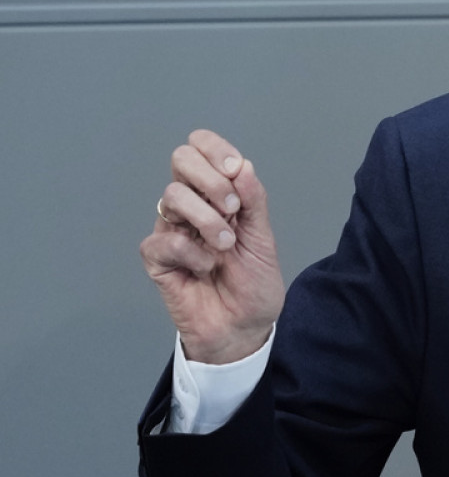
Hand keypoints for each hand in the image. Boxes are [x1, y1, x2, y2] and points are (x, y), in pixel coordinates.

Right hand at [141, 130, 284, 364]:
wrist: (244, 327)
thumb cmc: (253, 283)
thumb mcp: (262, 238)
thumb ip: (253, 200)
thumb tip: (242, 165)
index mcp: (217, 194)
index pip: (201, 150)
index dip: (215, 150)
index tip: (236, 170)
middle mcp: (191, 206)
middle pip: (181, 160)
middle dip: (211, 179)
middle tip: (233, 209)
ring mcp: (172, 230)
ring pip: (172, 196)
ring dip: (207, 219)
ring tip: (226, 246)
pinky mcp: (157, 259)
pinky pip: (163, 240)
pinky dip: (191, 252)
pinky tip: (205, 268)